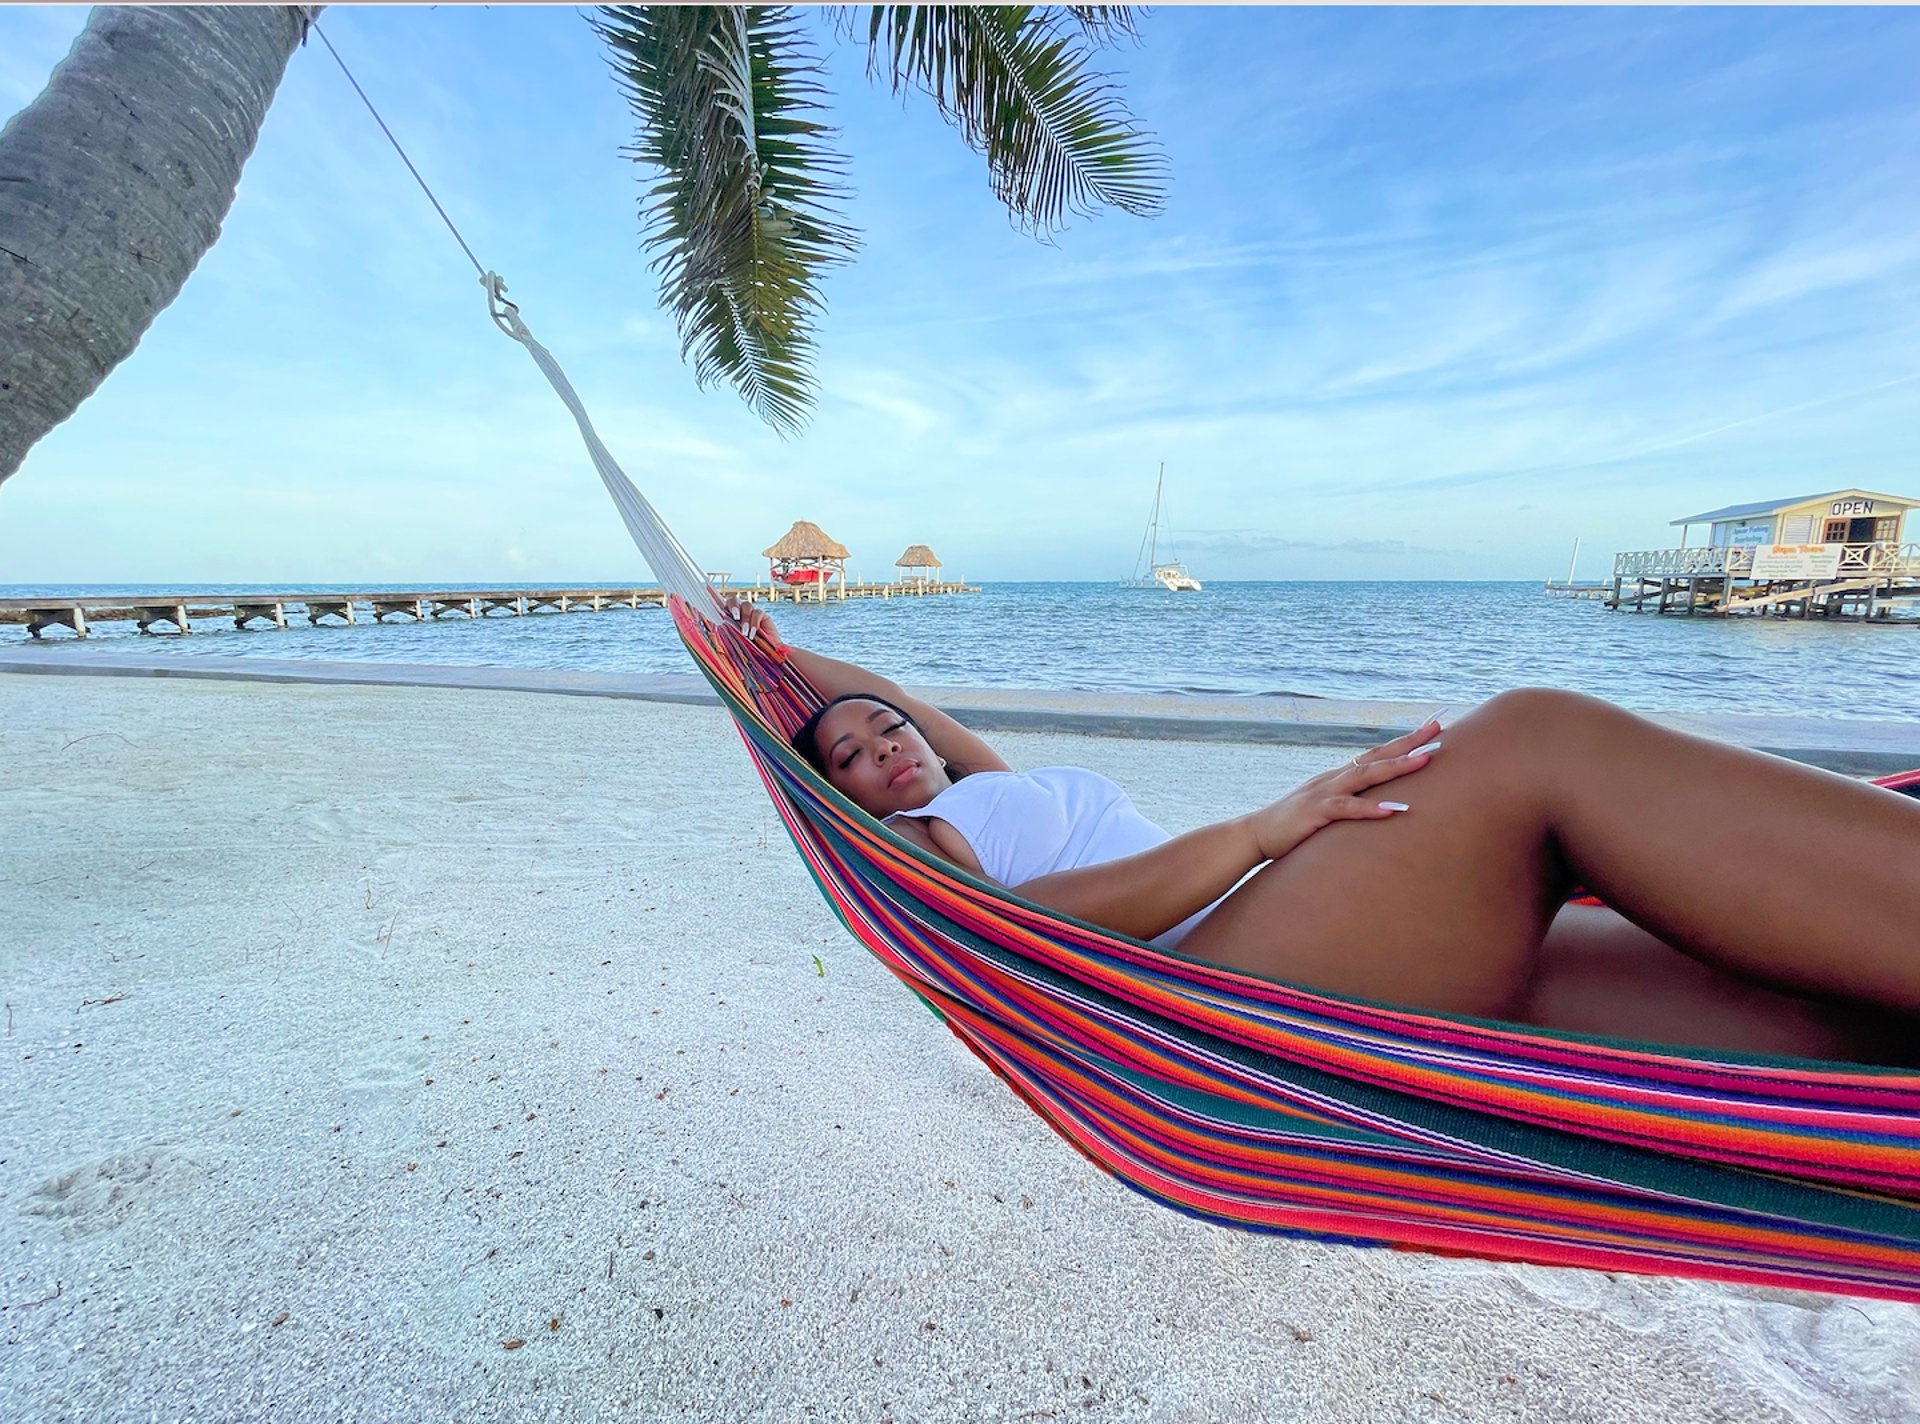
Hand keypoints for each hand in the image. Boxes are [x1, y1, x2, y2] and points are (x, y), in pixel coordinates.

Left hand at [719, 594, 781, 647]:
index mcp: (728, 618)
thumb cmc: (747, 653)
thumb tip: (713, 633)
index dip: (717, 602)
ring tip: (744, 632)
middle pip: (733, 599)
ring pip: (746, 605)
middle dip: (733, 605)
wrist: (766, 658)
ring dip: (744, 617)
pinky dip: (754, 622)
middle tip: (735, 617)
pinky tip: (752, 634)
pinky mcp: (763, 616)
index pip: (721, 605)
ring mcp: (751, 613)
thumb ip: (725, 637)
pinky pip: (757, 613)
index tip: (720, 614)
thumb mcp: (733, 645)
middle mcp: (739, 613)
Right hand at [1238, 719, 1441, 862]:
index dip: (1403, 742)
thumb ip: (1349, 804)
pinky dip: (1370, 808)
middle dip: (1408, 743)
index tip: (1431, 730)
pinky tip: (1392, 810)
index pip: (1375, 754)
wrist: (1255, 834)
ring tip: (1423, 761)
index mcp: (1337, 778)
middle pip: (1376, 756)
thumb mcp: (1326, 810)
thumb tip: (1378, 806)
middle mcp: (1333, 779)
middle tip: (1437, 730)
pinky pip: (1346, 809)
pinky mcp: (1315, 813)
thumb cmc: (1294, 826)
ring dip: (1396, 767)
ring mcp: (1323, 793)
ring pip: (1365, 776)